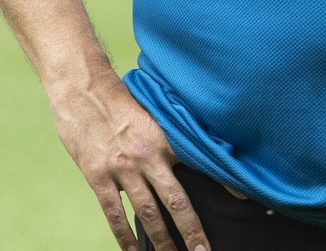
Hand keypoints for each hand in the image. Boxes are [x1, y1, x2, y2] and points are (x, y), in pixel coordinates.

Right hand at [49, 72, 209, 250]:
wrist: (82, 89)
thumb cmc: (119, 98)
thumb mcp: (153, 112)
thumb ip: (169, 136)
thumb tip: (188, 153)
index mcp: (165, 138)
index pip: (201, 163)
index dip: (223, 181)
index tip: (243, 198)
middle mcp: (148, 156)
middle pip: (176, 201)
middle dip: (192, 230)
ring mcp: (123, 168)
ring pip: (148, 213)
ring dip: (163, 240)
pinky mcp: (99, 176)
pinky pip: (114, 213)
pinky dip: (124, 236)